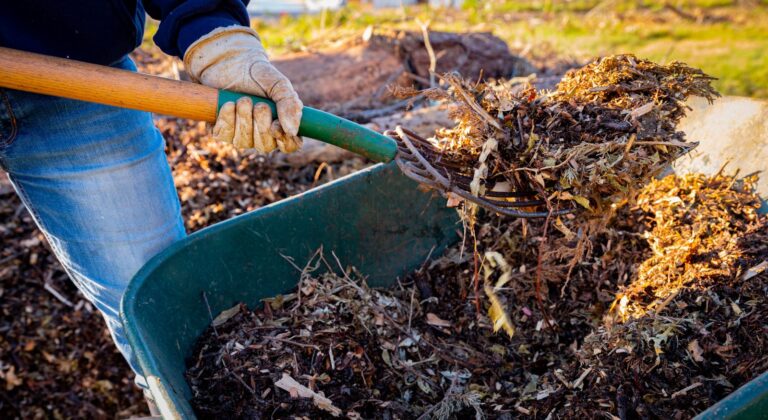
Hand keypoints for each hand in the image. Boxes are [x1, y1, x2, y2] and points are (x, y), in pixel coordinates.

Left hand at [184, 26, 302, 152]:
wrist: (228, 61)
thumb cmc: (257, 74)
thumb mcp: (278, 84)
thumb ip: (290, 104)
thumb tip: (292, 131)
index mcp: (282, 124)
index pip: (290, 145)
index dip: (285, 142)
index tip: (276, 127)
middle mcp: (262, 134)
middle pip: (265, 146)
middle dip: (261, 125)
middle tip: (260, 105)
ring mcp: (241, 135)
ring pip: (243, 142)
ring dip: (244, 120)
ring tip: (243, 100)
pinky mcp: (221, 130)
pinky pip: (224, 135)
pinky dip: (227, 119)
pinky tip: (229, 104)